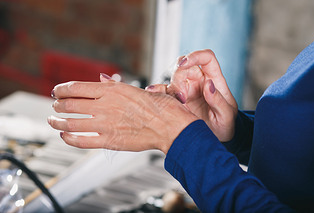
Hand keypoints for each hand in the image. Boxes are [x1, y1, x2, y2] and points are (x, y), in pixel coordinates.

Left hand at [47, 80, 197, 153]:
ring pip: (71, 123)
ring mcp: (105, 124)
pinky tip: (65, 137)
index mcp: (112, 90)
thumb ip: (115, 86)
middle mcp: (105, 106)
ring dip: (57, 122)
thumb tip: (101, 80)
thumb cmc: (160, 107)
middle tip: (55, 106)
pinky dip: (69, 139)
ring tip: (53, 121)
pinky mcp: (109, 141)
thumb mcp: (137, 89)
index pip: (76, 87)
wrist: (172, 127)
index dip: (61, 89)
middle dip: (58, 105)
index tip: (56, 91)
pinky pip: (81, 141)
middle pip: (70, 104)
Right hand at [145, 49, 237, 141]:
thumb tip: (208, 84)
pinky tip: (152, 94)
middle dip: (179, 77)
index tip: (184, 64)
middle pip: (185, 66)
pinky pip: (165, 92)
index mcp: (215, 80)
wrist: (217, 140)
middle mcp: (199, 82)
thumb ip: (219, 101)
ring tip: (175, 104)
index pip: (206, 58)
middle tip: (181, 97)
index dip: (195, 56)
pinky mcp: (177, 100)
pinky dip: (157, 91)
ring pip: (173, 78)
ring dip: (170, 88)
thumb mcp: (227, 116)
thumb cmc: (226, 126)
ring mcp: (187, 90)